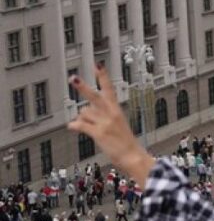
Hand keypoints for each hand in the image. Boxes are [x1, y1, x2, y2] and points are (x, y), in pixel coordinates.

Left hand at [68, 66, 155, 186]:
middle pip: (94, 96)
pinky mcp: (99, 133)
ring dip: (81, 118)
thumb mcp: (117, 125)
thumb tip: (80, 116)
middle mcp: (111, 114)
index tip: (98, 65)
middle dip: (83, 87)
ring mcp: (105, 123)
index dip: (103, 76)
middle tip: (74, 78)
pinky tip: (72, 127)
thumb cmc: (125, 142)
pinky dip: (74, 126)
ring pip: (84, 113)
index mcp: (117, 110)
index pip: (110, 89)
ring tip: (86, 125)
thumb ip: (100, 117)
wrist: (133, 156)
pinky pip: (80, 125)